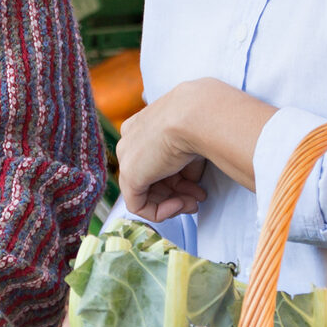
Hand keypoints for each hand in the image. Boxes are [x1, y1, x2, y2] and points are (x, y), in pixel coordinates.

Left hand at [116, 84, 207, 222]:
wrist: (196, 115)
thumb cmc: (200, 122)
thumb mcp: (192, 143)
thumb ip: (185, 164)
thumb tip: (190, 181)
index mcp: (142, 128)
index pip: (156, 161)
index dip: (178, 178)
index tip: (197, 185)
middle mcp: (130, 141)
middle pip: (151, 178)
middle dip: (177, 193)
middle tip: (197, 199)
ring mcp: (126, 158)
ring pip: (145, 193)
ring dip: (172, 202)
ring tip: (194, 203)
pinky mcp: (129, 175)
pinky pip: (138, 205)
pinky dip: (160, 211)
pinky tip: (180, 205)